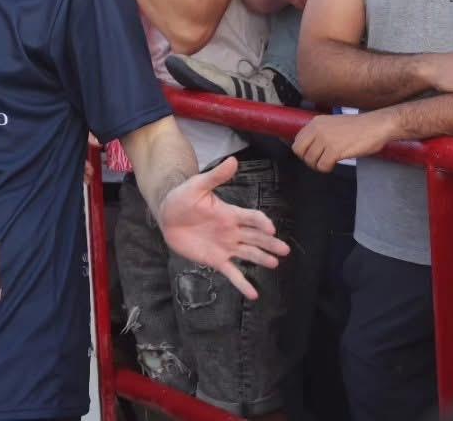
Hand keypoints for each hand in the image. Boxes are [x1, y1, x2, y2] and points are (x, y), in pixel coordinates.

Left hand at [157, 158, 289, 300]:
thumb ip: (216, 176)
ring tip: (274, 264)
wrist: (167, 216)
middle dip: (270, 243)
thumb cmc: (183, 198)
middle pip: (255, 237)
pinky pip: (232, 273)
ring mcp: (225, 246)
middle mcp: (232, 231)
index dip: (261, 222)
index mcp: (229, 213)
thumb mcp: (197, 185)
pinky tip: (254, 294)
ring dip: (261, 259)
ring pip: (248, 254)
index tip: (270, 228)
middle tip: (285, 250)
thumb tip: (233, 159)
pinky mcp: (215, 259)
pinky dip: (242, 284)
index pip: (251, 217)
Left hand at [293, 111, 395, 172]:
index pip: (297, 140)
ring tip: (328, 163)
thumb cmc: (359, 127)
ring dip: (318, 165)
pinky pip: (322, 166)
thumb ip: (320, 132)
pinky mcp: (335, 150)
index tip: (312, 154)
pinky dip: (326, 169)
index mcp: (316, 122)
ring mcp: (325, 139)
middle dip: (307, 159)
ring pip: (310, 160)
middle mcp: (317, 129)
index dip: (303, 150)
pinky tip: (334, 165)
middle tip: (318, 161)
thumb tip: (311, 147)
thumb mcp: (333, 124)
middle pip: (299, 150)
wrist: (376, 126)